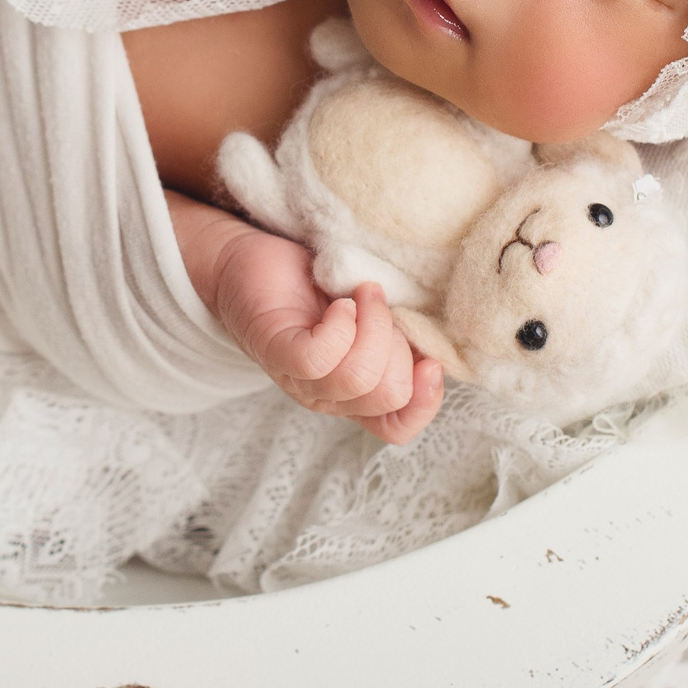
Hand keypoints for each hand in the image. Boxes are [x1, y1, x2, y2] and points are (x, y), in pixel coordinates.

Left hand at [178, 198, 443, 443]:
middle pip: (387, 394)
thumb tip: (439, 343)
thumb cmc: (312, 284)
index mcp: (355, 393)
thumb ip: (400, 334)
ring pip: (358, 378)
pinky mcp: (276, 351)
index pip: (397, 428)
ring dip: (372, 325)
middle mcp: (327, 396)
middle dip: (397, 343)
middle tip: (378, 304)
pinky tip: (339, 305)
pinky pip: (319, 359)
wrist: (248, 259)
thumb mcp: (370, 313)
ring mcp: (299, 379)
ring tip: (361, 293)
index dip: (425, 402)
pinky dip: (340, 327)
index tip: (431, 360)